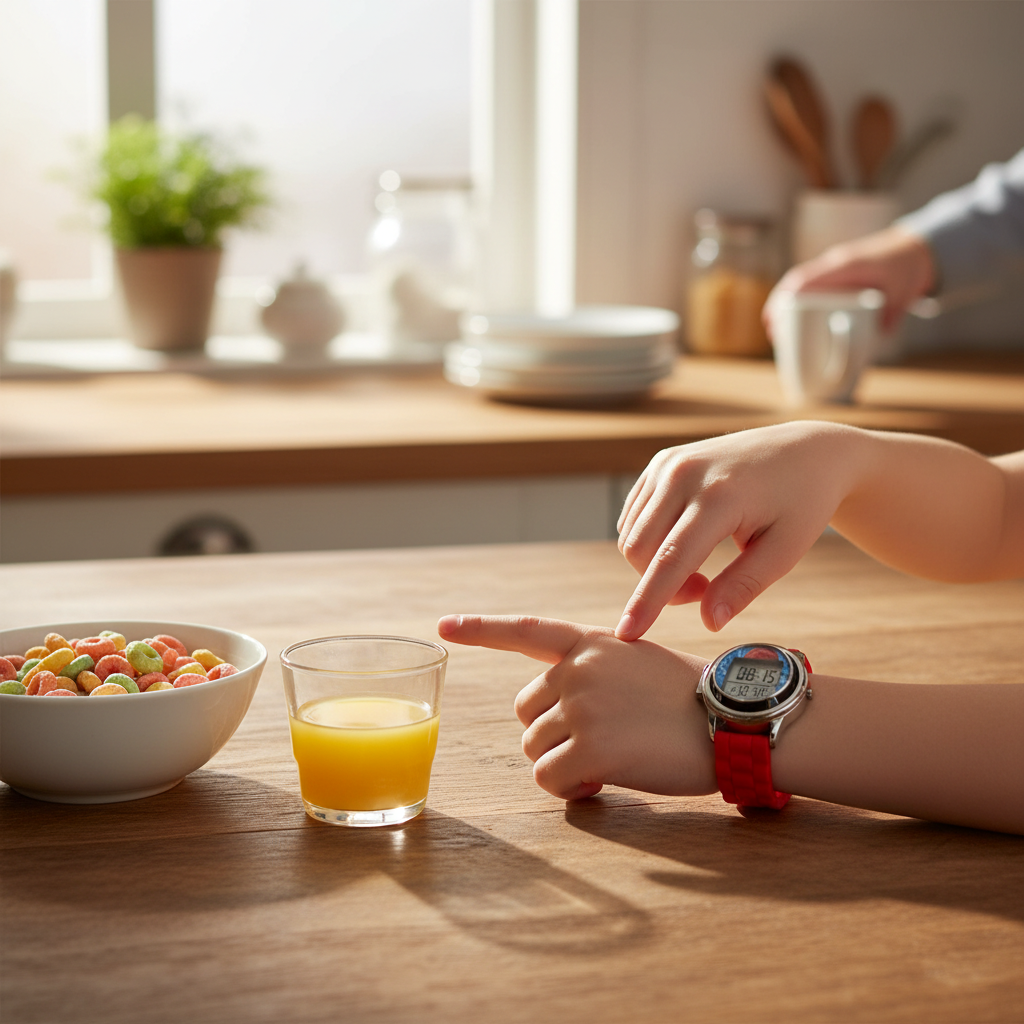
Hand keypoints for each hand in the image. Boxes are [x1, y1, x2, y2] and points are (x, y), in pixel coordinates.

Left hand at [437, 614, 714, 800]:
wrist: (733, 720)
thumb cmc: (691, 699)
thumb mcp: (638, 663)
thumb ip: (593, 672)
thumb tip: (553, 712)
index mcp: (590, 643)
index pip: (524, 631)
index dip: (481, 629)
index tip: (444, 625)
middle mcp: (578, 669)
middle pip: (527, 713)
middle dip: (552, 734)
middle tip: (600, 743)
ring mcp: (581, 706)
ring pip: (534, 748)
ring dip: (563, 763)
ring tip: (611, 760)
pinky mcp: (589, 747)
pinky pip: (549, 779)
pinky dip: (569, 789)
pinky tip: (604, 781)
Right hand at [615, 421, 861, 639]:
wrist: (804, 450)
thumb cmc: (802, 503)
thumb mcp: (786, 551)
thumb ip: (743, 586)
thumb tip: (709, 622)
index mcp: (720, 496)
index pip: (671, 559)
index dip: (647, 601)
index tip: (626, 634)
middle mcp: (684, 474)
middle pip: (639, 550)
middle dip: (660, 585)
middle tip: (704, 591)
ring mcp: (668, 464)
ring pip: (631, 535)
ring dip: (655, 564)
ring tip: (701, 565)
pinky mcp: (661, 462)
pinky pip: (634, 516)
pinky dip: (651, 541)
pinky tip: (686, 540)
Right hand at [765, 225, 935, 332]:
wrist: (914, 247)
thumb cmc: (906, 268)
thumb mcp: (903, 293)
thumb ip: (892, 315)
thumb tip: (879, 337)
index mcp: (846, 265)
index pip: (807, 278)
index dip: (787, 297)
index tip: (775, 316)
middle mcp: (834, 263)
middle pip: (795, 281)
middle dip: (778, 304)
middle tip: (770, 329)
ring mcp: (832, 267)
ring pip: (798, 282)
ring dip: (782, 302)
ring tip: (773, 327)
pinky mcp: (834, 273)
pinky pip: (808, 283)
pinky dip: (794, 299)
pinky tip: (789, 317)